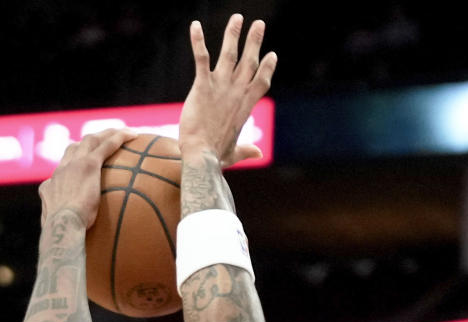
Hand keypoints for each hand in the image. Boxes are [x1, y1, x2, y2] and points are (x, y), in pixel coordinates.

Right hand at [39, 127, 137, 228]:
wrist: (61, 228)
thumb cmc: (62, 238)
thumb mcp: (62, 233)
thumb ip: (67, 231)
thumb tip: (74, 243)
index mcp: (51, 187)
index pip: (62, 169)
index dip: (72, 163)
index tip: (81, 164)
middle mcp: (60, 171)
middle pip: (75, 148)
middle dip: (89, 142)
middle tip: (104, 140)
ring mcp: (73, 165)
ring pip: (91, 140)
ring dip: (107, 134)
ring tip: (123, 132)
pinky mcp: (88, 165)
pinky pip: (106, 146)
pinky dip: (119, 138)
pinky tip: (134, 135)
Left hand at [180, 15, 276, 167]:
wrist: (201, 158)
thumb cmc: (215, 158)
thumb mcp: (234, 154)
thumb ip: (246, 150)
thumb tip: (258, 154)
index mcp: (245, 107)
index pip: (261, 82)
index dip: (267, 68)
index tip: (272, 55)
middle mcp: (236, 92)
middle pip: (249, 61)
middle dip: (254, 41)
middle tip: (259, 24)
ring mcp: (221, 87)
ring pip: (229, 54)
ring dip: (233, 34)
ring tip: (237, 17)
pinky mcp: (203, 86)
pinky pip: (201, 58)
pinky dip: (198, 41)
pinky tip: (195, 25)